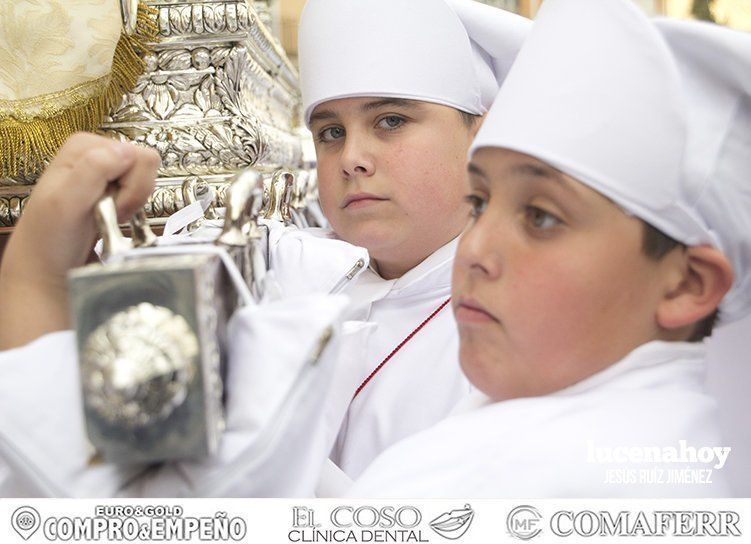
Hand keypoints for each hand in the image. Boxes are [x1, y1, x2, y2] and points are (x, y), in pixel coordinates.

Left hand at [0, 133, 160, 348]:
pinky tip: (113, 219)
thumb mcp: (65, 201)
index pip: (138, 155)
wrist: (48, 267)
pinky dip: (132, 211)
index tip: (109, 205)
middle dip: (132, 194)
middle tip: (110, 212)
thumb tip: (127, 151)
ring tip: (108, 217)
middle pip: (145, 166)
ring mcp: (107, 172)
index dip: (131, 185)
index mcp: (86, 146)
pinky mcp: (114, 189)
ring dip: (131, 205)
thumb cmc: (49, 238)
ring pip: (146, 181)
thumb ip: (93, 170)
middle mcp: (98, 153)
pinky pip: (141, 194)